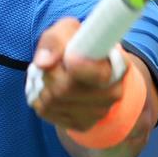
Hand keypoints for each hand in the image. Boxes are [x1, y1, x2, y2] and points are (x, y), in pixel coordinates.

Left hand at [29, 17, 124, 131]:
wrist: (84, 69)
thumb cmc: (77, 45)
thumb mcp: (68, 31)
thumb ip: (55, 40)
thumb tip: (43, 63)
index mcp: (117, 67)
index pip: (99, 75)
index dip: (81, 67)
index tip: (70, 58)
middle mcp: (112, 94)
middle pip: (64, 89)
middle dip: (49, 73)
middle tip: (52, 63)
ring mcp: (97, 113)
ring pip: (52, 102)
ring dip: (42, 85)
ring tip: (51, 74)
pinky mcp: (81, 125)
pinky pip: (47, 112)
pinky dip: (40, 98)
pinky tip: (49, 89)